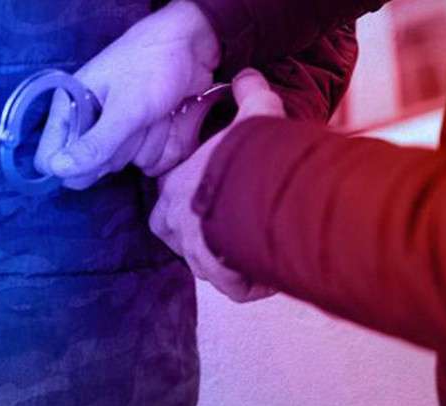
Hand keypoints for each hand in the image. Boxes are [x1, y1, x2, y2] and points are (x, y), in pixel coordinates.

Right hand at [34, 0, 220, 188]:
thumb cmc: (152, 66)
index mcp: (70, 108)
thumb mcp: (124, 107)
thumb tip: (57, 170)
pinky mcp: (142, 138)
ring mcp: (118, 133)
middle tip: (134, 119)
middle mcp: (90, 124)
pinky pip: (150, 161)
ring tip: (155, 111)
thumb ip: (95, 144)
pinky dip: (163, 143)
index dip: (72, 167)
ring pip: (127, 164)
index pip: (51, 158)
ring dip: (147, 142)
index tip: (99, 155)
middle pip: (94, 168)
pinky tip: (167, 119)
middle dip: (120, 149)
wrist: (192, 46)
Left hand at [150, 69, 283, 301]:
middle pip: (187, 237)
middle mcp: (177, 225)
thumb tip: (248, 76)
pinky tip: (272, 272)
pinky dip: (253, 283)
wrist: (257, 188)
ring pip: (211, 264)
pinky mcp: (219, 276)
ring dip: (235, 260)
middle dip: (212, 236)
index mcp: (175, 189)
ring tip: (262, 250)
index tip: (226, 201)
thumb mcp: (251, 116)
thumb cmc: (248, 154)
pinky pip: (235, 289)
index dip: (200, 200)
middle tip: (242, 228)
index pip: (173, 200)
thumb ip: (249, 95)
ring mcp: (195, 253)